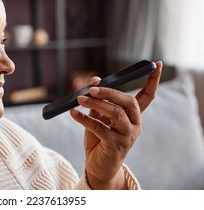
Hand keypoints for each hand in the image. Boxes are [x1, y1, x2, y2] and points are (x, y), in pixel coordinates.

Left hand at [70, 61, 162, 188]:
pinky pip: (99, 127)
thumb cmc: (99, 138)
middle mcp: (135, 124)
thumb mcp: (98, 116)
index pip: (147, 96)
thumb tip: (94, 79)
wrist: (98, 166)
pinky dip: (84, 118)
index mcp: (133, 115)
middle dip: (110, 92)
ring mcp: (127, 136)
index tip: (157, 64)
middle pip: (128, 102)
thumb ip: (99, 99)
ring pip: (115, 114)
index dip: (152, 80)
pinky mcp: (116, 146)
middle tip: (91, 88)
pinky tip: (73, 113)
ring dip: (96, 103)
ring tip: (79, 98)